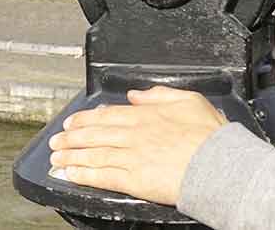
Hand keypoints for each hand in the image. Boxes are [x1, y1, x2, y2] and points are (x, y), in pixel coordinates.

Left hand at [47, 86, 228, 205]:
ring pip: (93, 154)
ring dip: (71, 156)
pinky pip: (102, 176)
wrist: (218, 164)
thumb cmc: (209, 136)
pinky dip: (83, 174)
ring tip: (56, 158)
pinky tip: (70, 174)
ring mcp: (131, 157)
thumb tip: (136, 94)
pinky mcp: (134, 180)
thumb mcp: (189, 100)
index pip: (107, 115)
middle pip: (94, 134)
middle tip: (57, 141)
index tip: (73, 122)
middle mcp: (133, 134)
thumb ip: (159, 95)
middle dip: (72, 138)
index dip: (86, 119)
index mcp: (146, 115)